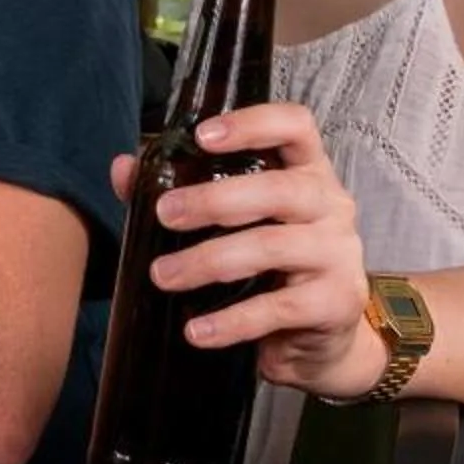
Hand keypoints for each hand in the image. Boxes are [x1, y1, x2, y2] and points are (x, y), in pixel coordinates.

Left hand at [140, 102, 379, 399]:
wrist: (320, 340)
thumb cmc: (268, 265)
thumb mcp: (230, 223)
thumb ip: (179, 190)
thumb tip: (123, 168)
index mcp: (306, 173)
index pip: (296, 126)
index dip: (253, 123)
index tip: (202, 135)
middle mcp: (331, 205)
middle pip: (278, 189)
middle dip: (213, 200)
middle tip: (165, 214)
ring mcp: (339, 254)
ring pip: (272, 247)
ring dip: (208, 261)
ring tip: (162, 276)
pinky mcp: (336, 303)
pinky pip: (278, 308)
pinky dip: (231, 321)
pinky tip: (196, 330)